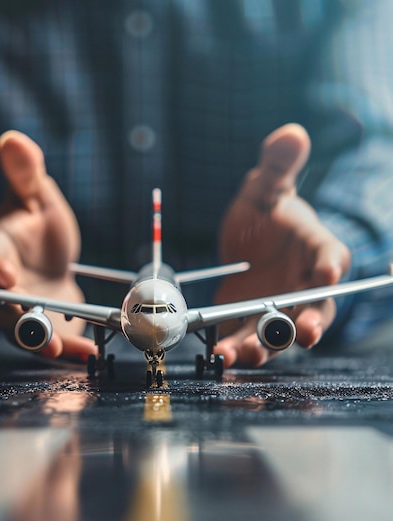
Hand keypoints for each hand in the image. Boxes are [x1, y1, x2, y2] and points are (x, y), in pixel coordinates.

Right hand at [0, 131, 95, 359]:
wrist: (51, 257)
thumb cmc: (37, 224)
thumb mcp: (36, 195)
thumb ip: (25, 173)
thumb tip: (13, 139)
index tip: (5, 276)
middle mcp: (2, 289)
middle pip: (2, 308)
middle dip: (20, 320)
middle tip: (40, 330)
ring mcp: (23, 313)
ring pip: (26, 333)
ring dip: (45, 343)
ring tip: (66, 351)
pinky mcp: (46, 328)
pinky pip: (54, 342)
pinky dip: (71, 349)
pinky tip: (89, 353)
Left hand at [215, 124, 350, 366]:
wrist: (249, 246)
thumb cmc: (266, 216)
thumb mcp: (265, 189)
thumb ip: (277, 168)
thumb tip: (291, 133)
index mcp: (317, 251)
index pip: (332, 258)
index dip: (331, 267)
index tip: (327, 276)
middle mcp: (304, 287)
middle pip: (316, 308)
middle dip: (311, 321)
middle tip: (305, 331)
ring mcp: (278, 311)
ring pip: (281, 334)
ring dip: (267, 346)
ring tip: (249, 353)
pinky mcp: (250, 325)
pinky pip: (248, 341)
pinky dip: (236, 350)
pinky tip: (221, 355)